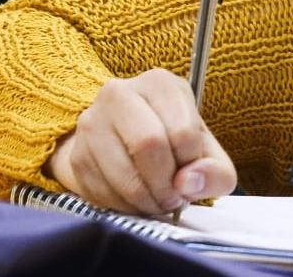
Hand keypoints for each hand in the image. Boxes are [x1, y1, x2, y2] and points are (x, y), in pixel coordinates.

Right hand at [45, 68, 236, 214]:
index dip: (191, 164)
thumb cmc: (175, 146)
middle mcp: (121, 93)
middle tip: (173, 198)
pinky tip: (135, 201)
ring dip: (146, 200)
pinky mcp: (77, 154)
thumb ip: (215, 171)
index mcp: (160, 84)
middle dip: (166, 184)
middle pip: (148, 145)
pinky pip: (102, 191)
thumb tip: (189, 183)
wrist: (128, 147)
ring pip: (123, 174)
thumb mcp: (207, 154)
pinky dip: (124, 207)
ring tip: (157, 201)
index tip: (190, 175)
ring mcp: (92, 122)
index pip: (182, 130)